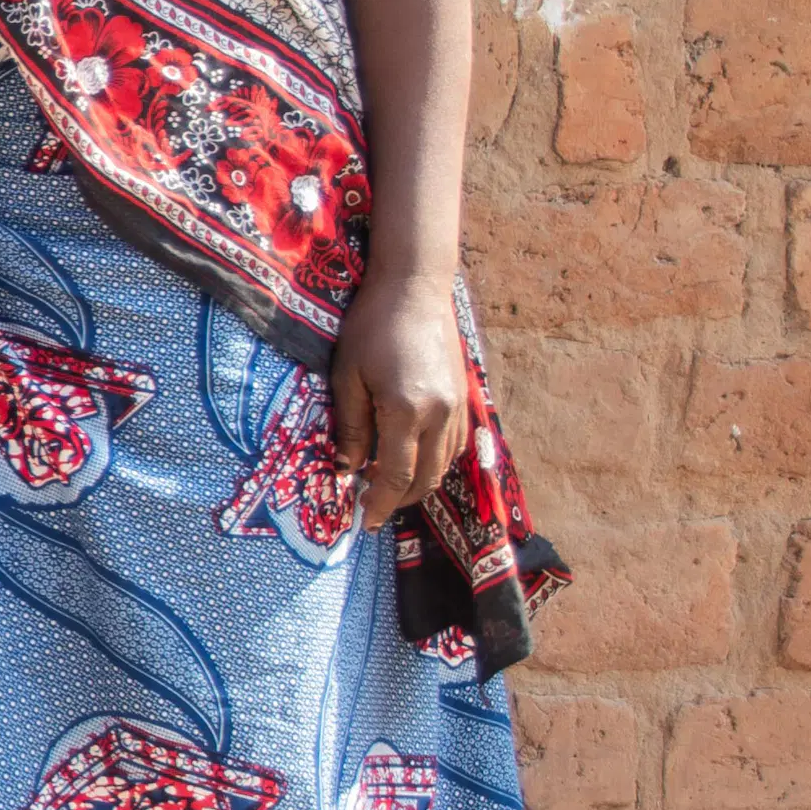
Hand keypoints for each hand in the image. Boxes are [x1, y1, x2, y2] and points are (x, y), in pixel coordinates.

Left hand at [326, 269, 465, 531]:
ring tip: (386, 487)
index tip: (362, 521)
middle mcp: (440, 415)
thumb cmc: (371, 327)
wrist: (415, 288)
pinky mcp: (465, 397)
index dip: (379, 503)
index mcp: (407, 411)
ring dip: (418, 483)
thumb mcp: (347, 377)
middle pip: (425, 478)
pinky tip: (411, 459)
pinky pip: (454, 445)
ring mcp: (458, 407)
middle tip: (371, 508)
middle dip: (398, 501)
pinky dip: (434, 462)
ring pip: (445, 465)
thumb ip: (350, 427)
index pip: (394, 475)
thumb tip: (345, 470)